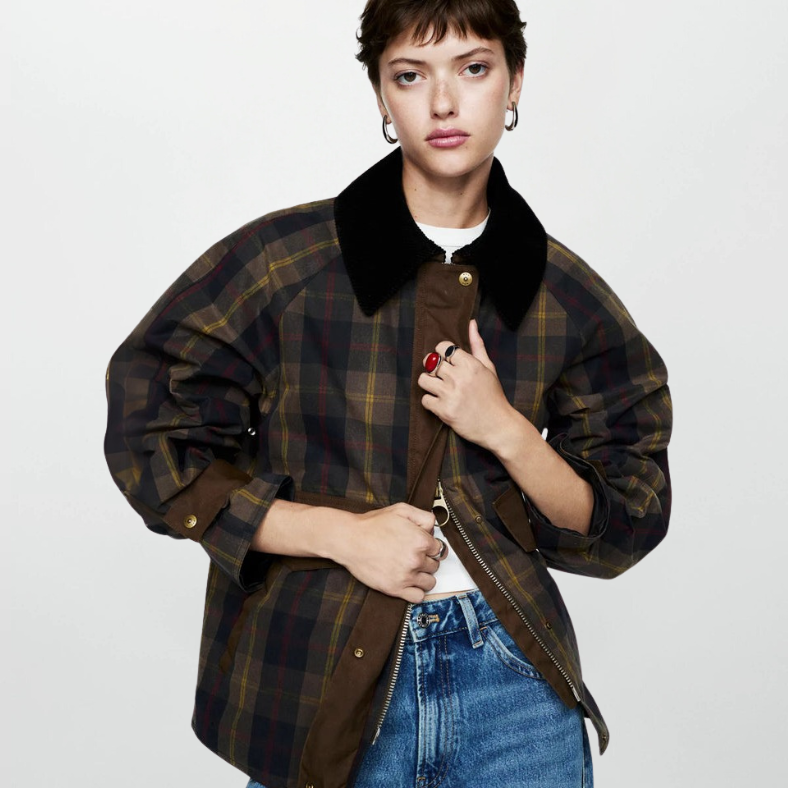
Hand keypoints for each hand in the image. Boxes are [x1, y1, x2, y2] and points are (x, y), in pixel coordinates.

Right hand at [333, 503, 446, 602]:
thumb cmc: (372, 524)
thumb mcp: (401, 510)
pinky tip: (409, 583)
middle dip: (427, 560)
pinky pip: (418, 597)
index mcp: (420, 540)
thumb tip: (433, 528)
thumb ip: (423, 517)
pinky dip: (417, 591)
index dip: (430, 546)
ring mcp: (406, 576)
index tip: (422, 546)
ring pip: (430, 582)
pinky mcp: (395, 589)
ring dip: (424, 576)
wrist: (350, 539)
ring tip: (412, 569)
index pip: (439, 549)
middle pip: (435, 565)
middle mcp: (416, 559)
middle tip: (413, 555)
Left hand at [418, 320, 520, 450]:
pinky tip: (440, 403)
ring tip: (438, 388)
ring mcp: (450, 394)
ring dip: (428, 384)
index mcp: (470, 364)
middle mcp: (459, 377)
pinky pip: (424, 400)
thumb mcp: (488, 368)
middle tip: (441, 376)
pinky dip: (430, 402)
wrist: (498, 425)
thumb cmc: (493, 395)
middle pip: (429, 361)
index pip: (442, 347)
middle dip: (433, 368)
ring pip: (423, 379)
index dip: (442, 353)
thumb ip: (477, 345)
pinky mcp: (444, 411)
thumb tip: (471, 323)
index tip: (447, 362)